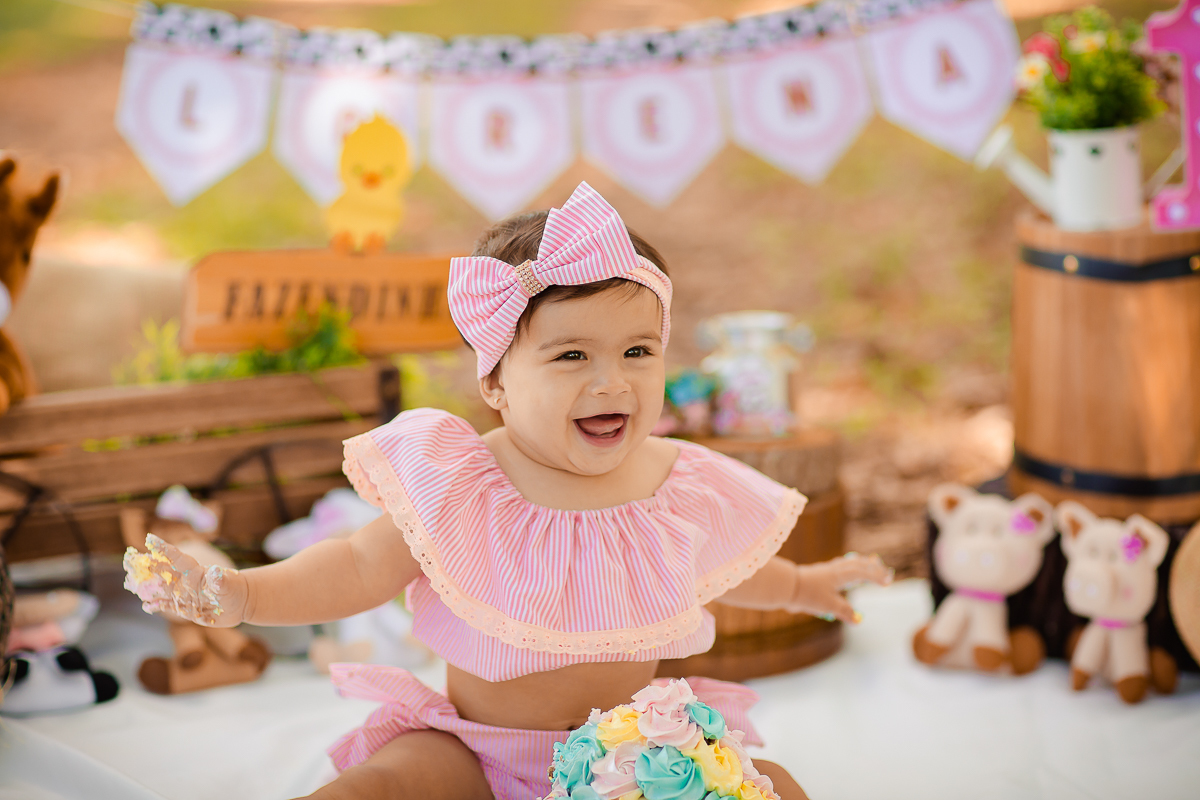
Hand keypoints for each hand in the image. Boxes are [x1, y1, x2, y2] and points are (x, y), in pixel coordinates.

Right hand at [123, 534, 247, 626]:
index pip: (177, 557)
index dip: (164, 548)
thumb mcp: (230, 585)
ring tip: (131, 584)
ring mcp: (183, 595)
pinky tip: (147, 605)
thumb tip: (216, 573)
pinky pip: (167, 606)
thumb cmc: (235, 589)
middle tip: (129, 559)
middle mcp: (186, 581)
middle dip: (146, 565)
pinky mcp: (184, 608)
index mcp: (195, 571)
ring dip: (147, 586)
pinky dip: (157, 605)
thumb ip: (221, 580)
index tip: (149, 538)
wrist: (239, 603)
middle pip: (163, 571)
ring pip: (161, 589)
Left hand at [785, 553, 892, 623]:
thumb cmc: (808, 594)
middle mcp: (835, 569)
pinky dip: (847, 565)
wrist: (785, 586)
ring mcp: (826, 570)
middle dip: (872, 567)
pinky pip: (838, 565)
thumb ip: (845, 612)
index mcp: (841, 575)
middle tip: (883, 570)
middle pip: (857, 564)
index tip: (888, 582)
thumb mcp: (829, 606)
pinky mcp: (818, 573)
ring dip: (860, 563)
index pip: (864, 573)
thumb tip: (858, 620)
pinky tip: (844, 567)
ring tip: (868, 563)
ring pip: (847, 562)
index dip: (876, 577)